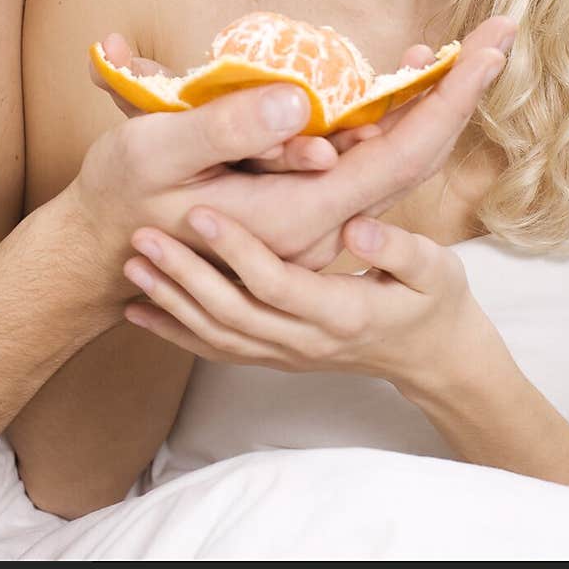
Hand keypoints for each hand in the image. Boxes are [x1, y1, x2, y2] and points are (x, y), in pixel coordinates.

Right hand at [67, 15, 514, 276]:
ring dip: (419, 102)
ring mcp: (308, 216)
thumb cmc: (121, 199)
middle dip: (455, 91)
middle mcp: (317, 221)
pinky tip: (381, 84)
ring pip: (385, 158)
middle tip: (496, 35)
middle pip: (411, 155)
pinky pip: (356, 160)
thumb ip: (228, 128)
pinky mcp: (294, 203)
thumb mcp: (157, 153)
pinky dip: (379, 118)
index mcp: (298, 212)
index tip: (492, 45)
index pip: (402, 153)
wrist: (99, 254)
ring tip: (444, 52)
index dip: (451, 96)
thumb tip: (299, 102)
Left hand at [121, 210, 500, 398]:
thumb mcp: (436, 269)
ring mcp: (286, 354)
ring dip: (171, 301)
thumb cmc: (435, 300)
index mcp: (343, 313)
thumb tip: (355, 226)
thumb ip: (398, 247)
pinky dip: (175, 332)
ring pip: (216, 335)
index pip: (276, 282)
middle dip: (184, 275)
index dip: (235, 249)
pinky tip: (139, 311)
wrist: (434, 357)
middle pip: (232, 312)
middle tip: (143, 236)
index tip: (200, 211)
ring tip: (132, 263)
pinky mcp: (274, 356)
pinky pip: (217, 350)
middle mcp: (306, 341)